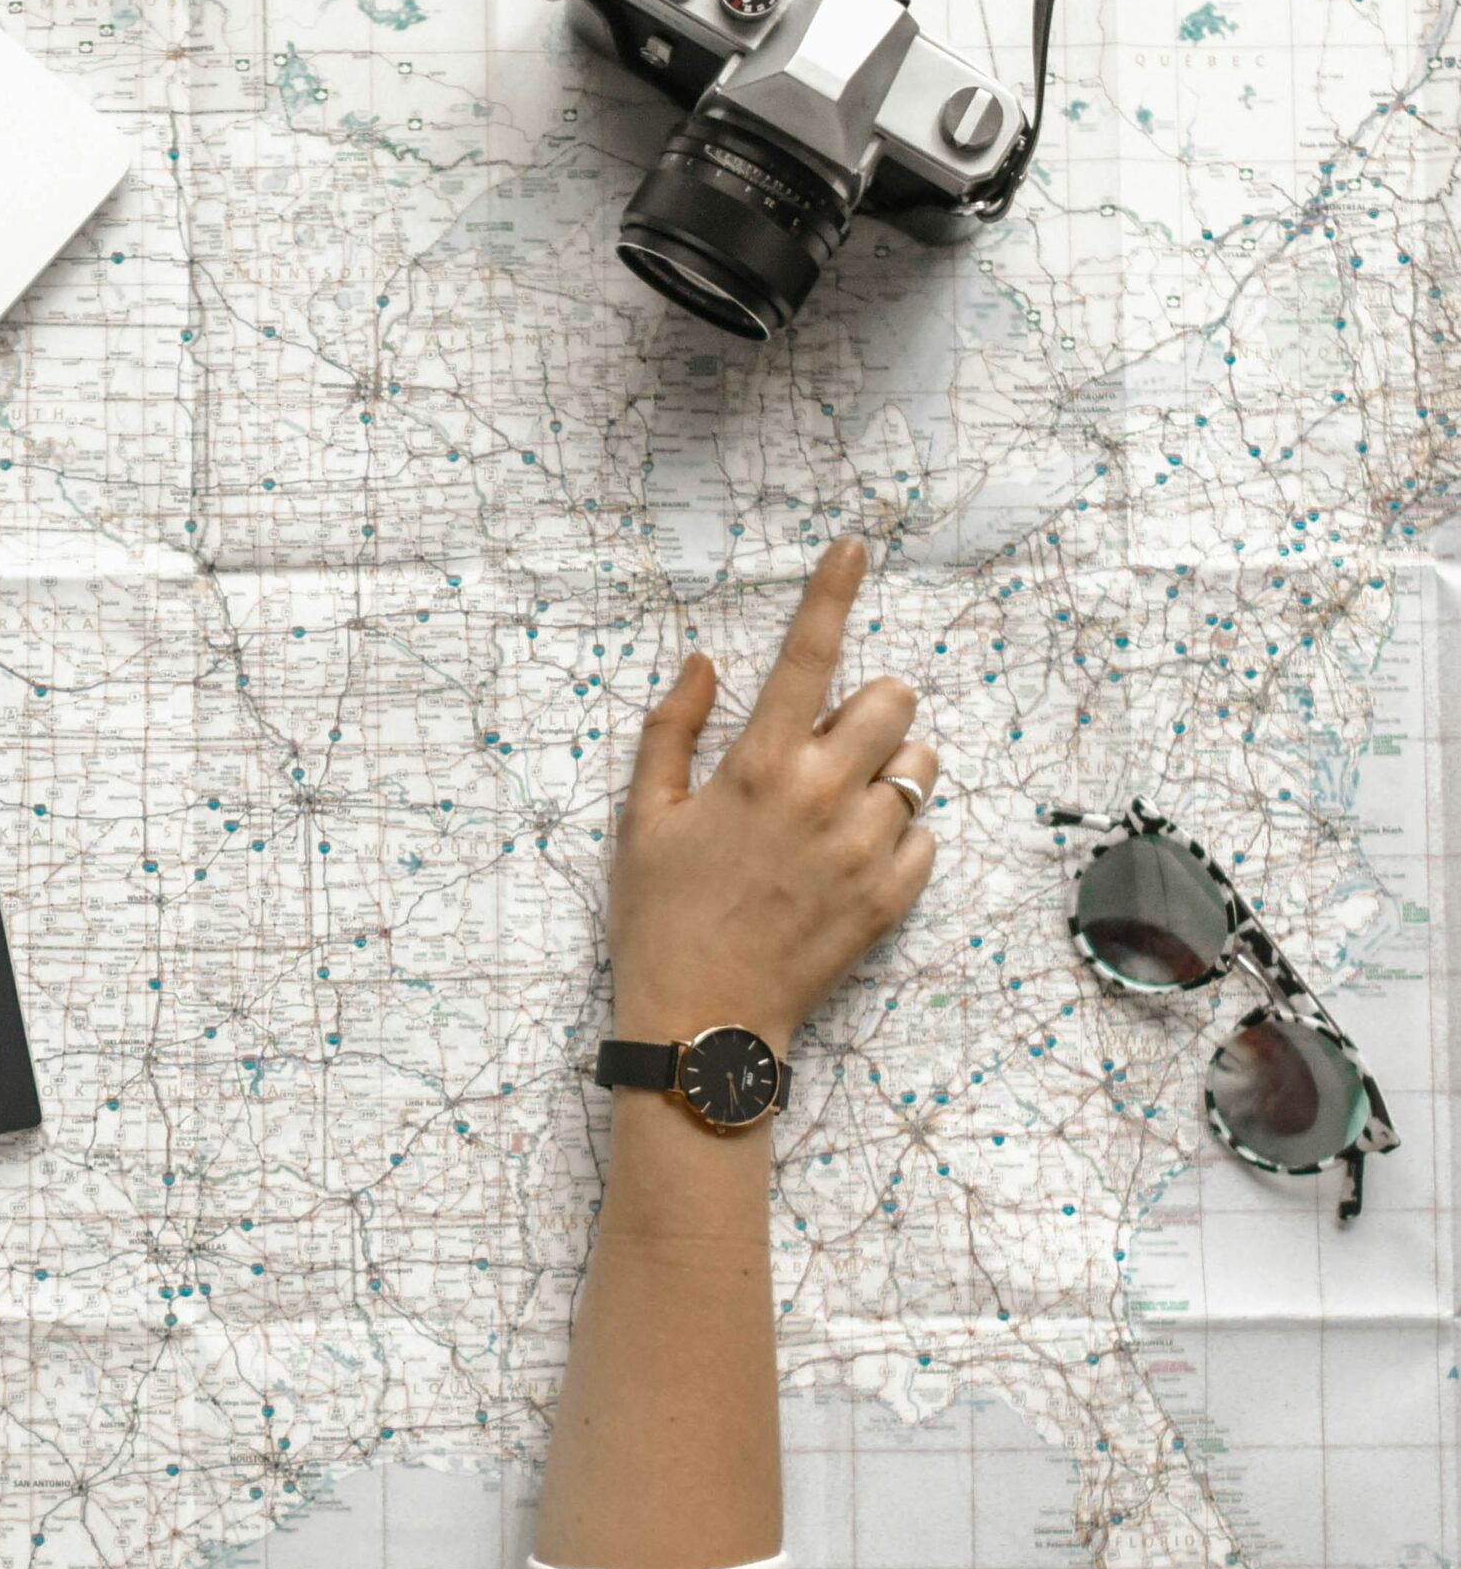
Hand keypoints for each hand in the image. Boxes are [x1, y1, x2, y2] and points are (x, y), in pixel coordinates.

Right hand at [610, 538, 934, 1056]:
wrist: (702, 1023)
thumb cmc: (660, 917)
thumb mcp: (644, 818)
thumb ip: (671, 730)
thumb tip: (705, 662)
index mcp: (757, 767)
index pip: (809, 653)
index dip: (833, 590)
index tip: (856, 545)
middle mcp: (821, 796)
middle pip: (893, 701)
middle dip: (871, 707)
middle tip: (831, 742)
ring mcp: (863, 849)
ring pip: (920, 768)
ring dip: (890, 770)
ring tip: (843, 806)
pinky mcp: (891, 898)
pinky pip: (925, 837)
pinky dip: (897, 837)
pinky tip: (849, 861)